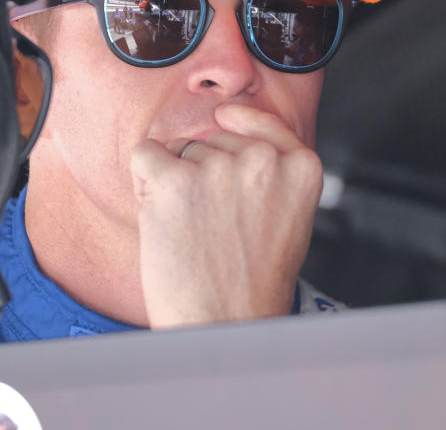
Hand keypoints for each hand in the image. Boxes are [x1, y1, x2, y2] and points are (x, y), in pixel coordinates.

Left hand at [130, 103, 322, 327]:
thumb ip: (271, 173)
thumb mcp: (288, 217)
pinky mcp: (174, 179)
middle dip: (205, 170)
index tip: (225, 120)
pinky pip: (145, 154)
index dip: (241, 123)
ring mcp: (219, 167)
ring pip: (180, 150)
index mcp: (302, 167)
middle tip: (214, 226)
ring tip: (193, 233)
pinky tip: (162, 219)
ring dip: (176, 182)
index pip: (265, 124)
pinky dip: (143, 182)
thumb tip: (226, 123)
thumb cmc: (252, 282)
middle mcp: (264, 159)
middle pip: (216, 140)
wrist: (223, 326)